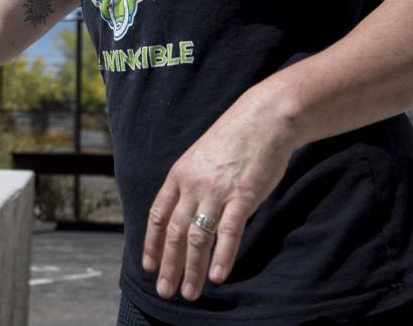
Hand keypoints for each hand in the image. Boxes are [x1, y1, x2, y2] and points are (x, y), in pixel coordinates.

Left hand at [141, 92, 295, 300]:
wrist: (263, 119)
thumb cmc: (233, 139)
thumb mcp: (200, 157)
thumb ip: (190, 183)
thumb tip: (184, 212)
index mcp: (179, 175)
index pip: (157, 216)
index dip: (152, 244)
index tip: (149, 267)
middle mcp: (193, 185)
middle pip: (175, 233)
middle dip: (169, 266)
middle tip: (165, 292)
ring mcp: (217, 191)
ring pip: (198, 238)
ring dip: (192, 269)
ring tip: (190, 293)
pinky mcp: (243, 196)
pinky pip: (228, 232)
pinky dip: (222, 257)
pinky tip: (217, 277)